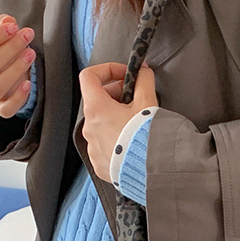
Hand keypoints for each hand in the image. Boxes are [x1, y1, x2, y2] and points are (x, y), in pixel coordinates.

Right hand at [0, 14, 35, 118]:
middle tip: (26, 37)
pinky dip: (17, 98)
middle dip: (10, 49)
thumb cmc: (5, 55)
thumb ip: (2, 26)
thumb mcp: (2, 37)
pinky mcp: (0, 107)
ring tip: (30, 55)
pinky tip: (28, 84)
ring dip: (15, 69)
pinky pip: (6, 109)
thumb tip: (7, 21)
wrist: (13, 77)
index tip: (12, 27)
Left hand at [79, 62, 157, 182]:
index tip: (123, 75)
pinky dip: (115, 139)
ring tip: (135, 124)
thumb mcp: (148, 103)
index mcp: (96, 109)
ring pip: (100, 125)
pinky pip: (104, 146)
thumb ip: (144, 81)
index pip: (89, 77)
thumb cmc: (146, 138)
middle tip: (135, 98)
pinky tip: (132, 142)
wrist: (150, 171)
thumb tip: (143, 72)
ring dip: (115, 118)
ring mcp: (93, 148)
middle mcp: (89, 128)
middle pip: (97, 101)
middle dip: (116, 95)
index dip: (107, 70)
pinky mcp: (99, 164)